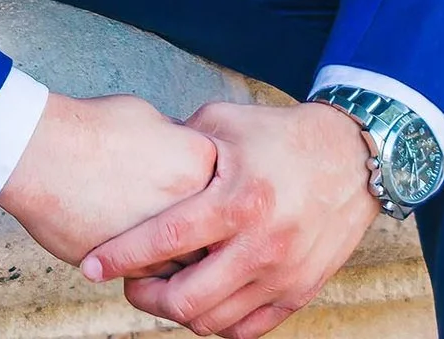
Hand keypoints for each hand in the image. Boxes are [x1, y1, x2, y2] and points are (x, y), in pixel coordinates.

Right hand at [0, 92, 217, 265]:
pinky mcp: (132, 265)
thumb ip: (178, 141)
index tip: (205, 193)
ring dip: (180, 257)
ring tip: (168, 247)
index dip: (216, 190)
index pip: (227, 186)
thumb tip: (185, 151)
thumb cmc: (89, 129)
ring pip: (188, 262)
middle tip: (199, 230)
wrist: (40, 154)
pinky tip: (138, 254)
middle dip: (208, 232)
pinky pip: (154, 276)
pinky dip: (150, 269)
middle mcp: (191, 205)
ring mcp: (163, 239)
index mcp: (200, 162)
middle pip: (216, 231)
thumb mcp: (148, 118)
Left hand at [80, 100, 381, 338]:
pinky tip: (201, 300)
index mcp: (238, 200)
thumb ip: (176, 144)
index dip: (121, 257)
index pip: (166, 242)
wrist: (352, 158)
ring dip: (178, 313)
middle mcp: (262, 244)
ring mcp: (284, 274)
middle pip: (186, 300)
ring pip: (214, 322)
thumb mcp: (223, 124)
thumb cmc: (278, 136)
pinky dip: (217, 322)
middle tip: (129, 283)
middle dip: (144, 297)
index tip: (91, 265)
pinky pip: (247, 329)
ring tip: (161, 290)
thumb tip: (131, 159)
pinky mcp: (301, 291)